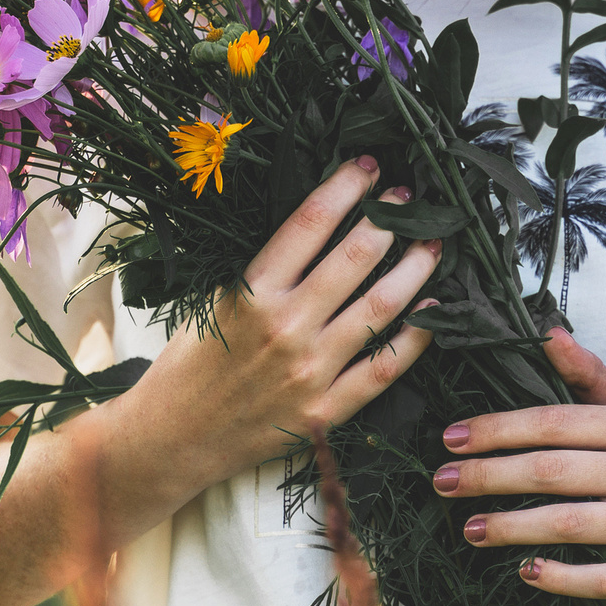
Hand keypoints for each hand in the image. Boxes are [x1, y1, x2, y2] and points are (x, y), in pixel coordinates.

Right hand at [115, 154, 440, 491]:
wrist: (172, 437)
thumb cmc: (191, 362)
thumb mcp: (214, 299)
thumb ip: (264, 267)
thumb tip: (321, 221)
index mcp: (251, 292)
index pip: (310, 222)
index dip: (345, 187)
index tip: (367, 167)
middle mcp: (284, 327)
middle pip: (354, 257)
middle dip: (388, 218)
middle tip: (407, 197)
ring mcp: (308, 372)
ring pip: (379, 309)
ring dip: (414, 269)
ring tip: (433, 243)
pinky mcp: (324, 412)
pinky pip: (382, 370)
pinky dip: (414, 338)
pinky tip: (432, 311)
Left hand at [431, 327, 605, 605]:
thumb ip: (588, 378)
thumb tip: (545, 333)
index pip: (555, 422)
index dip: (499, 429)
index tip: (451, 437)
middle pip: (554, 472)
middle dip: (490, 476)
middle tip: (443, 482)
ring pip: (570, 523)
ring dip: (511, 527)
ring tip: (469, 528)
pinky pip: (602, 578)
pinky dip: (560, 576)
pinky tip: (524, 572)